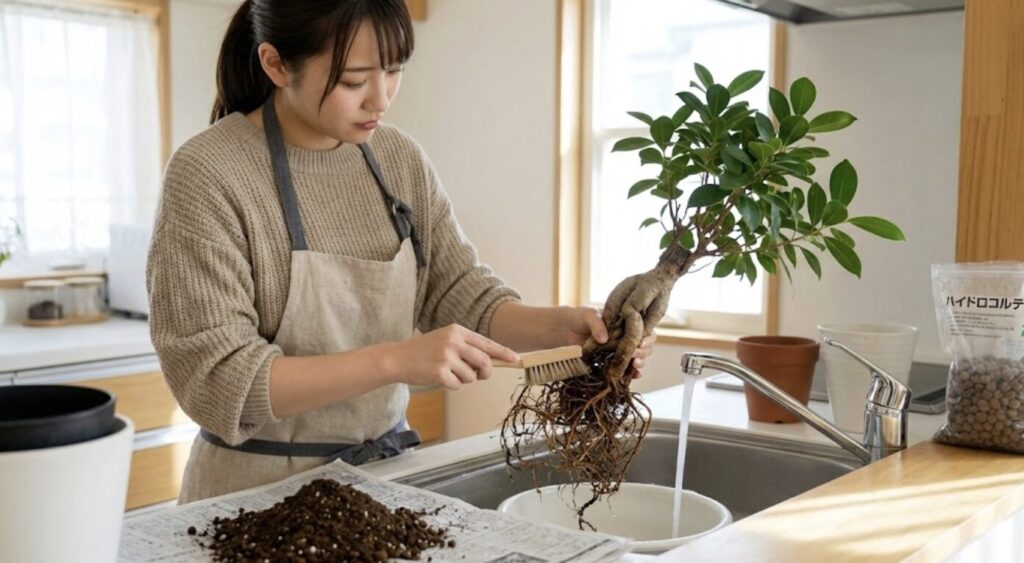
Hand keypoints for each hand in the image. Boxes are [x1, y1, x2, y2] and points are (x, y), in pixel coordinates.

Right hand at [388, 324, 518, 389]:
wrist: (397, 358)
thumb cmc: (424, 351)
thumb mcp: (445, 340)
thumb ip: (467, 348)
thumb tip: (490, 363)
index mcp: (457, 331)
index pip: (486, 343)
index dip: (503, 353)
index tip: (516, 359)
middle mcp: (453, 341)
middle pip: (484, 362)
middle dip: (484, 373)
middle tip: (479, 376)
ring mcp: (446, 356)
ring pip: (471, 376)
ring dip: (464, 380)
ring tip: (448, 373)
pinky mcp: (439, 372)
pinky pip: (457, 385)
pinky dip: (451, 385)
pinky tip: (439, 377)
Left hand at [565, 307, 655, 378]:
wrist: (564, 330)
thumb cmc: (579, 318)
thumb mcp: (588, 315)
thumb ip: (597, 324)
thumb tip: (605, 339)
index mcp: (625, 324)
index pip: (644, 330)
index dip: (648, 336)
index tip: (642, 342)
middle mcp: (625, 338)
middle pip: (644, 347)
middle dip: (644, 351)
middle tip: (635, 354)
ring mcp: (618, 352)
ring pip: (637, 359)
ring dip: (640, 363)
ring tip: (635, 364)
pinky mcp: (610, 363)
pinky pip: (624, 370)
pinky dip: (631, 374)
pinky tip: (635, 375)